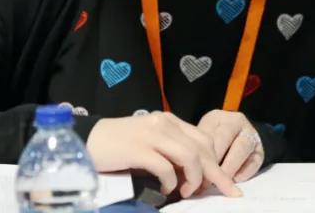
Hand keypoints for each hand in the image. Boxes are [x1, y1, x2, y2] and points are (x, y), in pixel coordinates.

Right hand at [86, 113, 241, 197]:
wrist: (88, 140)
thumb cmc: (119, 146)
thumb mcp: (151, 143)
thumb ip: (171, 152)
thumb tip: (194, 175)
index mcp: (169, 121)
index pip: (204, 139)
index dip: (216, 163)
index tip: (226, 183)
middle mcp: (164, 124)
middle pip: (202, 148)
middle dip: (215, 174)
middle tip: (220, 193)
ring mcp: (151, 135)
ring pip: (189, 156)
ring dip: (194, 178)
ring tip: (187, 192)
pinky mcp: (138, 149)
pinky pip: (165, 167)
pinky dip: (171, 182)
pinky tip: (166, 189)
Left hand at [197, 110, 264, 182]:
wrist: (238, 137)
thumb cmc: (213, 141)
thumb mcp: (202, 140)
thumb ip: (195, 152)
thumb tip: (183, 174)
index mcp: (217, 118)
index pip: (208, 134)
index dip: (201, 155)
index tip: (195, 173)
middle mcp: (236, 122)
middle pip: (225, 139)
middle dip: (215, 162)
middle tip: (206, 181)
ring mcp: (251, 134)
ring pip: (241, 148)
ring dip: (229, 168)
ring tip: (220, 182)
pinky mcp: (260, 150)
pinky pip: (254, 161)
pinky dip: (244, 172)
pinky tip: (235, 179)